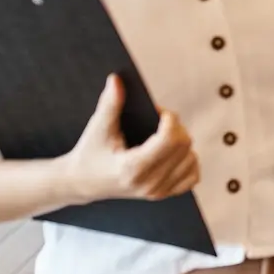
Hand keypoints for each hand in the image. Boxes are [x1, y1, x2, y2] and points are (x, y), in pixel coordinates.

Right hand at [61, 75, 199, 202]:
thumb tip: (116, 79)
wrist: (81, 182)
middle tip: (159, 120)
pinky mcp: (162, 194)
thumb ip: (110, 103)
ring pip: (191, 159)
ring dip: (182, 142)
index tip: (159, 112)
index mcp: (132, 168)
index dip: (170, 119)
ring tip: (162, 136)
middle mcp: (148, 183)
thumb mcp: (97, 128)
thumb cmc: (89, 155)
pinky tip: (173, 153)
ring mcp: (157, 192)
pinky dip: (187, 161)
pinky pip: (192, 176)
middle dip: (175, 126)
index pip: (170, 140)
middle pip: (184, 146)